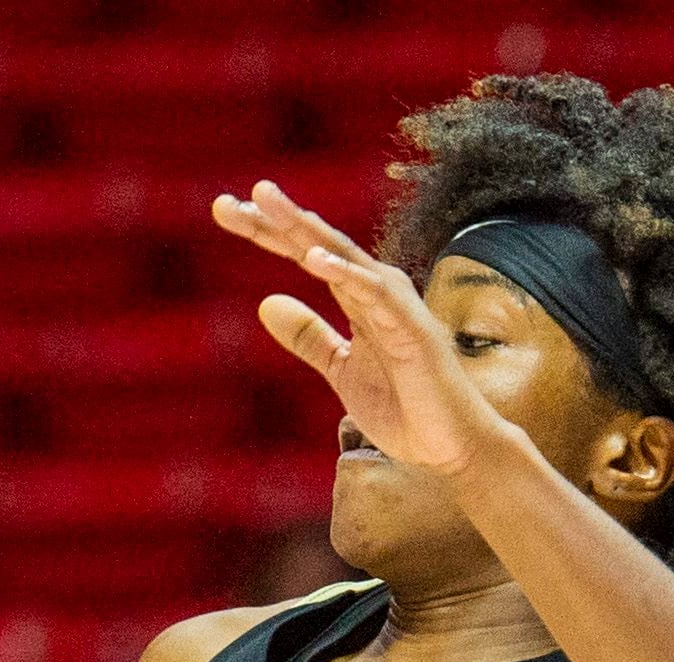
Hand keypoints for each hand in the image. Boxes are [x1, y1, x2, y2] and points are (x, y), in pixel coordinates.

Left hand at [210, 180, 512, 479]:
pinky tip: (314, 260)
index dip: (265, 231)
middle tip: (224, 202)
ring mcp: (395, 306)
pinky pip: (375, 294)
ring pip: (343, 256)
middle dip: (274, 219)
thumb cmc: (404, 407)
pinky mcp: (413, 329)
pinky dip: (346, 274)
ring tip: (267, 202)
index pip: (304, 252)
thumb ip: (308, 336)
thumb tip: (265, 303)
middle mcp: (375, 289)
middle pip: (317, 244)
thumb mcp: (340, 370)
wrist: (449, 447)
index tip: (223, 209)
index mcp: (356, 296)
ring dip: (305, 229)